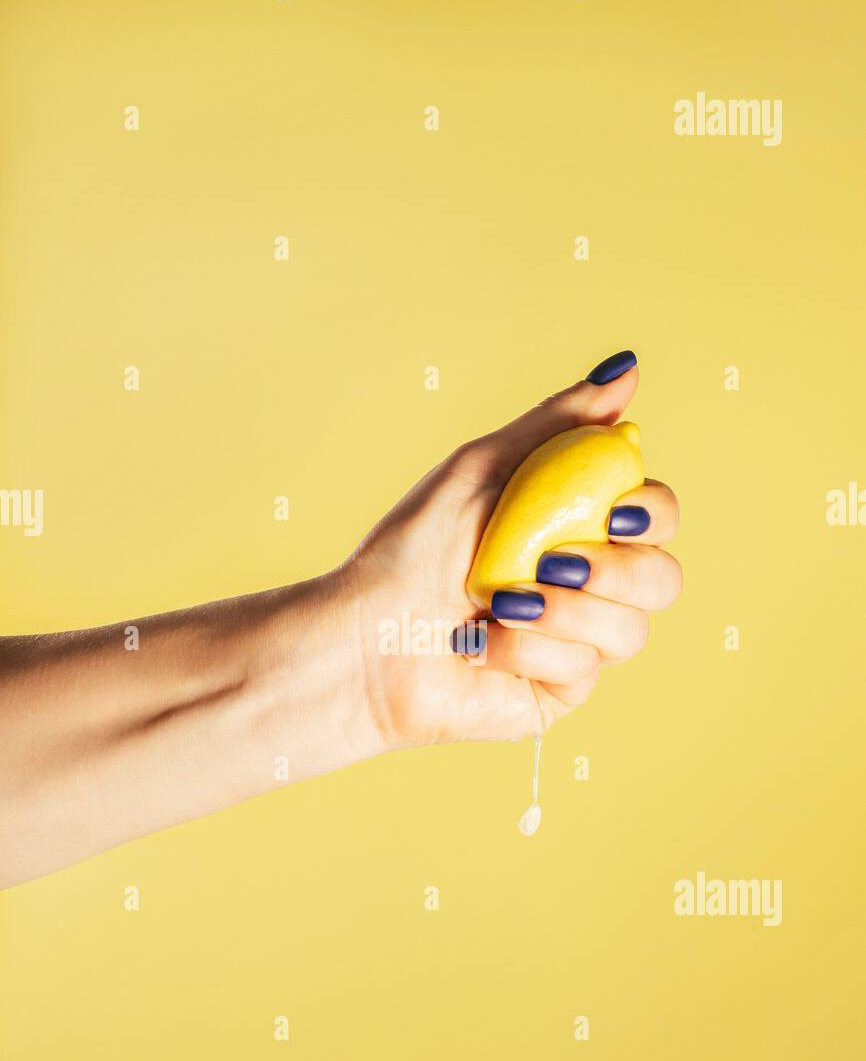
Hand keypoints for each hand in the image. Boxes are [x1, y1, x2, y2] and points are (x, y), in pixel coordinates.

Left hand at [343, 356, 681, 749]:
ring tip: (495, 601)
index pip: (657, 516)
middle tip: (554, 564)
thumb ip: (558, 423)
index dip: (652, 514)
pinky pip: (581, 671)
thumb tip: (627, 369)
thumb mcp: (482, 468)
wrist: (364, 635)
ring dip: (562, 612)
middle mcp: (591, 587)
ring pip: (629, 632)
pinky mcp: (558, 692)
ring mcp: (579, 643)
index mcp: (580, 528)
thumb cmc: (413, 549)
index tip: (612, 512)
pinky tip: (477, 643)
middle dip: (617, 571)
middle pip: (663, 579)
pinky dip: (525, 648)